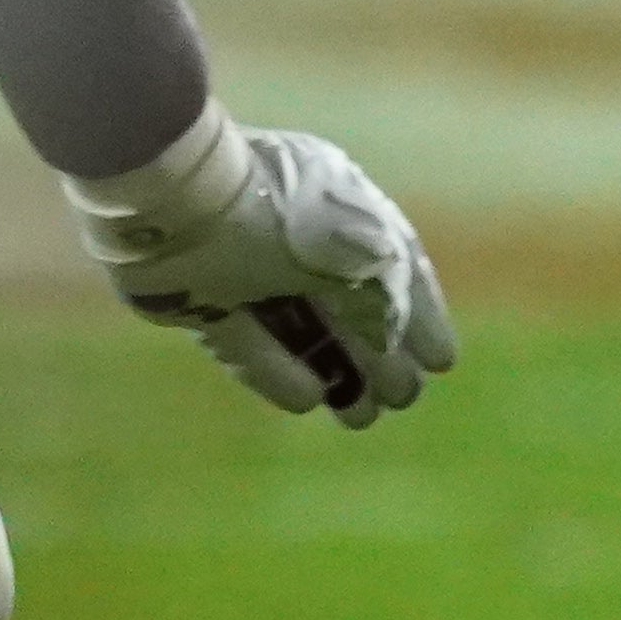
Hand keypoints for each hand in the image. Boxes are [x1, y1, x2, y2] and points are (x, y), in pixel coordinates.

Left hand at [61, 109, 457, 427]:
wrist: (178, 201)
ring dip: (336, 369)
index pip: (394, 267)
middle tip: (404, 399)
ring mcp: (248, 269)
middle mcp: (297, 239)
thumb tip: (394, 336)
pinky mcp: (200, 299)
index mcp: (339, 209)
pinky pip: (249, 341)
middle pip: (348, 304)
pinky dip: (278, 371)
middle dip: (380, 354)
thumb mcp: (350, 252)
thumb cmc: (278, 215)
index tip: (442, 361)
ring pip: (303, 327)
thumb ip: (380, 294)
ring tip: (363, 417)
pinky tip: (309, 399)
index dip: (420, 313)